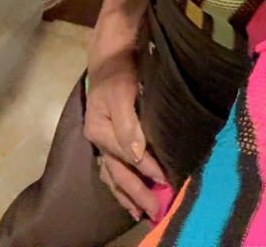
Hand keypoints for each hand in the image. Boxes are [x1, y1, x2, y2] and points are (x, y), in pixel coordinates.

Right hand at [84, 51, 166, 221]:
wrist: (111, 53)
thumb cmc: (118, 71)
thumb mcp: (121, 94)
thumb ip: (128, 126)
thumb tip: (138, 156)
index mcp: (98, 130)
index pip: (127, 156)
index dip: (147, 169)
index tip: (166, 181)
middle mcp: (98, 139)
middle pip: (118, 172)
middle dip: (137, 193)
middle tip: (155, 212)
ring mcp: (103, 139)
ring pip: (114, 174)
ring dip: (128, 194)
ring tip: (141, 212)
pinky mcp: (110, 136)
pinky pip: (115, 166)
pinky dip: (122, 182)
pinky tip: (129, 194)